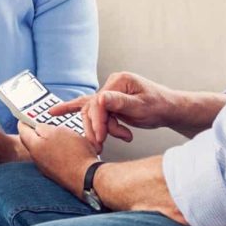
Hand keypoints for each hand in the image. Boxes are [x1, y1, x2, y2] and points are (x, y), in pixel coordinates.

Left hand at [18, 122, 99, 200]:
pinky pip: (51, 158)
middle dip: (36, 132)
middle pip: (31, 141)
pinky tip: (67, 150)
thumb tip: (37, 128)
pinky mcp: (55, 173)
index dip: (24, 121)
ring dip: (48, 142)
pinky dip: (56, 152)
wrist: (87, 177)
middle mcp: (36, 159)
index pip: (22, 130)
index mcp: (34, 147)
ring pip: (42, 150)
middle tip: (44, 124)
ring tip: (60, 136)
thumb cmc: (75, 154)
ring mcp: (45, 167)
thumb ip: (43, 128)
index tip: (26, 116)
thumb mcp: (58, 132)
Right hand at [49, 72, 176, 149]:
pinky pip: (90, 108)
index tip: (101, 137)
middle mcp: (111, 84)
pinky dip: (73, 110)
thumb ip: (120, 102)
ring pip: (93, 113)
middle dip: (98, 127)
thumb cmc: (160, 106)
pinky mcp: (108, 102)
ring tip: (120, 136)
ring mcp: (109, 93)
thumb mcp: (142, 106)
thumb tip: (101, 98)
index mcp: (119, 81)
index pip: (99, 102)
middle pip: (92, 108)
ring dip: (102, 128)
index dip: (98, 121)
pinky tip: (55, 112)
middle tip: (102, 144)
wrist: (170, 109)